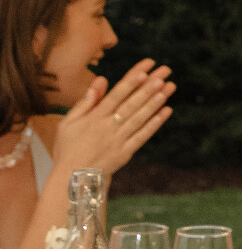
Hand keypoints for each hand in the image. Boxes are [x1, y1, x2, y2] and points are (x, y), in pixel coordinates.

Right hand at [49, 61, 174, 178]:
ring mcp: (118, 140)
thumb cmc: (68, 147)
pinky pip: (142, 136)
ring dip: (154, 103)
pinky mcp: (125, 153)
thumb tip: (100, 80)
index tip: (144, 69)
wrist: (73, 178)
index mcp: (94, 117)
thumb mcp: (68, 122)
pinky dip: (154, 124)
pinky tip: (165, 112)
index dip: (131, 81)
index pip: (116, 95)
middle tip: (163, 74)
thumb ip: (85, 102)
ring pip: (139, 118)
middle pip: (131, 103)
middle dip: (148, 87)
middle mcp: (108, 127)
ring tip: (167, 88)